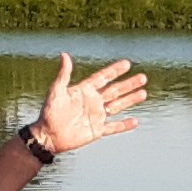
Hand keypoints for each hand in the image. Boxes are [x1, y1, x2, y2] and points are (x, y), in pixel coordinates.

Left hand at [34, 53, 148, 154]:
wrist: (48, 135)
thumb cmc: (49, 112)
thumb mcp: (56, 91)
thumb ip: (63, 74)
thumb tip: (64, 55)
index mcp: (84, 90)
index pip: (103, 78)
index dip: (114, 70)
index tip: (127, 64)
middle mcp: (92, 101)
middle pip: (115, 90)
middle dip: (129, 84)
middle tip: (143, 77)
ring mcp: (96, 116)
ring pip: (117, 106)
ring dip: (130, 100)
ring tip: (143, 93)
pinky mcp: (97, 130)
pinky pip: (114, 127)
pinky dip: (124, 125)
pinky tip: (135, 121)